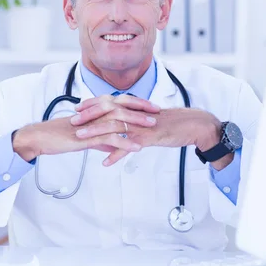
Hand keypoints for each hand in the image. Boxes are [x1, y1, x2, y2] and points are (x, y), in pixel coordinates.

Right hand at [12, 113, 144, 161]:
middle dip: (142, 108)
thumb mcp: (83, 138)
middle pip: (123, 106)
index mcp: (94, 110)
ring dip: (137, 123)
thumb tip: (110, 145)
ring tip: (153, 127)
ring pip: (119, 120)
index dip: (136, 103)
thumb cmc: (59, 137)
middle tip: (158, 111)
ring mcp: (91, 124)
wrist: (41, 139)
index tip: (151, 106)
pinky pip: (109, 138)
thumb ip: (98, 140)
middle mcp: (94, 113)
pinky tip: (137, 147)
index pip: (119, 102)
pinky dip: (125, 142)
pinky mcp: (87, 136)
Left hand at [73, 96, 223, 166]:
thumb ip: (136, 120)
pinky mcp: (149, 138)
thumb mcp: (151, 118)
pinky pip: (129, 147)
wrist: (193, 125)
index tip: (77, 108)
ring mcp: (142, 125)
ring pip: (114, 127)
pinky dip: (116, 154)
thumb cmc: (172, 123)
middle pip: (107, 112)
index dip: (92, 104)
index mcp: (136, 107)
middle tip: (72, 122)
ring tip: (80, 139)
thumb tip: (124, 124)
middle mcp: (136, 114)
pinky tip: (105, 163)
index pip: (109, 102)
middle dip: (88, 117)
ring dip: (95, 133)